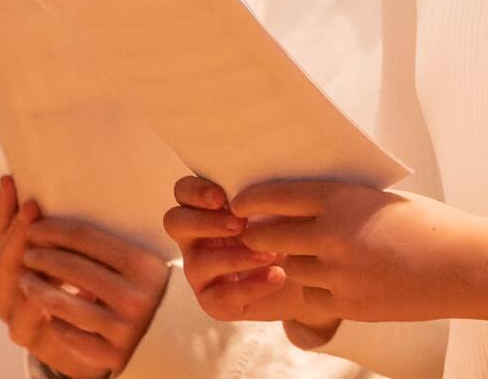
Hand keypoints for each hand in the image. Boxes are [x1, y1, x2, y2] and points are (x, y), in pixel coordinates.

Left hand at [0, 176, 168, 377]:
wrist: (169, 335)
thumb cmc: (144, 289)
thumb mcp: (140, 263)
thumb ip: (109, 245)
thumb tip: (57, 217)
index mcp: (145, 265)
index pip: (86, 237)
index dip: (53, 229)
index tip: (33, 225)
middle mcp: (137, 296)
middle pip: (71, 267)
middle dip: (40, 256)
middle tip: (25, 251)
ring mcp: (124, 328)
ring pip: (61, 302)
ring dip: (35, 287)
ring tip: (24, 278)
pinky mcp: (111, 354)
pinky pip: (67, 334)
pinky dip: (53, 322)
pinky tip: (45, 312)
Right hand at [162, 176, 311, 325]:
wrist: (311, 273)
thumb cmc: (293, 230)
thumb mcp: (284, 207)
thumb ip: (269, 194)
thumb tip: (269, 186)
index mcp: (208, 209)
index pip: (184, 192)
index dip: (195, 191)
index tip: (220, 196)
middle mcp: (197, 238)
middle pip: (175, 223)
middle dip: (204, 222)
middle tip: (240, 224)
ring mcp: (201, 271)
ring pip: (197, 263)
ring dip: (234, 257)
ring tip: (270, 254)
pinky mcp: (214, 301)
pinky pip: (220, 297)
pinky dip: (250, 286)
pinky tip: (277, 276)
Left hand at [182, 178, 487, 326]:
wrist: (465, 265)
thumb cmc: (430, 225)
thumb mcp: (382, 200)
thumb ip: (340, 202)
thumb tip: (297, 206)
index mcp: (342, 199)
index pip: (274, 196)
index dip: (249, 200)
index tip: (240, 205)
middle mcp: (332, 234)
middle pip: (264, 236)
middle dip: (258, 237)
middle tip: (261, 236)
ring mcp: (337, 272)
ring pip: (289, 268)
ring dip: (297, 264)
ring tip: (323, 258)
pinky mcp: (346, 302)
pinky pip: (311, 296)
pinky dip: (320, 289)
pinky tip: (343, 280)